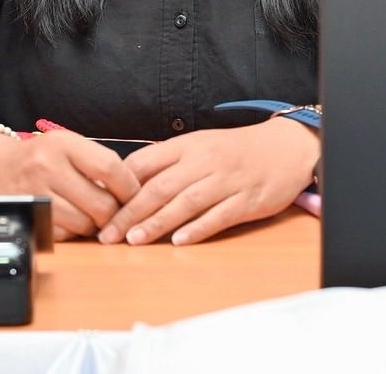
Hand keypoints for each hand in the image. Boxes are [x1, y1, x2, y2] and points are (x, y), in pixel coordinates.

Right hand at [0, 130, 141, 240]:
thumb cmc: (39, 156)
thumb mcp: (66, 145)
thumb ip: (97, 162)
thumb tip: (132, 190)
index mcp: (63, 144)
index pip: (110, 168)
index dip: (129, 186)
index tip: (134, 194)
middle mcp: (48, 167)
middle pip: (101, 203)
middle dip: (113, 212)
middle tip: (113, 210)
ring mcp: (36, 194)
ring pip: (84, 223)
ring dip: (93, 225)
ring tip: (89, 213)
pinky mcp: (28, 216)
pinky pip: (64, 235)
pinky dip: (72, 232)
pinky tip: (69, 219)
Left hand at [99, 117, 318, 245]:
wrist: (285, 148)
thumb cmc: (235, 150)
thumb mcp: (199, 145)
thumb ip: (168, 162)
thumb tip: (128, 183)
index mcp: (188, 145)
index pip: (146, 163)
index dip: (120, 185)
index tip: (100, 205)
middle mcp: (205, 161)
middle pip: (160, 187)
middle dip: (130, 212)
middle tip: (108, 234)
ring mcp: (226, 181)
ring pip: (185, 202)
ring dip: (157, 223)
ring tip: (134, 240)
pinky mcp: (246, 200)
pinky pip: (218, 216)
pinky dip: (197, 229)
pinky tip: (178, 241)